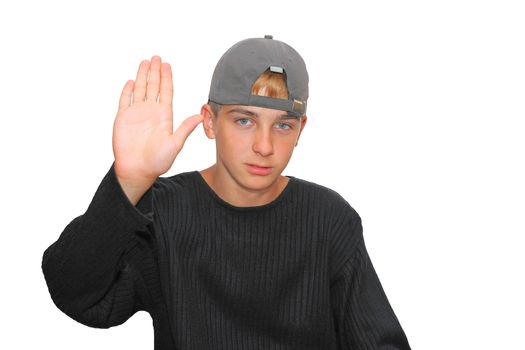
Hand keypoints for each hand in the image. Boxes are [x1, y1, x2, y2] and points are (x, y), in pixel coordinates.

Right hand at [112, 56, 202, 188]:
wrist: (137, 170)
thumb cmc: (158, 161)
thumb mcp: (175, 144)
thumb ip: (185, 128)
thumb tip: (201, 117)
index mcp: (164, 116)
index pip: (166, 92)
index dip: (167, 78)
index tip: (167, 65)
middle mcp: (151, 112)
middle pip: (154, 86)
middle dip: (155, 71)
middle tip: (156, 57)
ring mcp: (136, 114)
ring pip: (140, 89)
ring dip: (142, 76)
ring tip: (145, 62)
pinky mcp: (123, 118)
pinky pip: (125, 100)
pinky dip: (127, 91)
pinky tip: (131, 81)